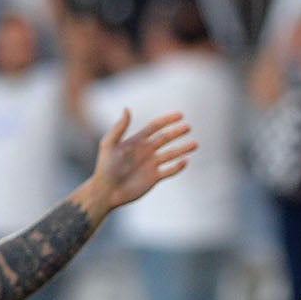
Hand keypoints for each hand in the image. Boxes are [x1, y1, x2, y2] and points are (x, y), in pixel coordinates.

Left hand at [80, 109, 195, 218]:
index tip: (180, 115)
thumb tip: (127, 109)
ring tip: (195, 144)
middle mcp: (146, 151)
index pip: (155, 127)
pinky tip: (185, 161)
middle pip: (166, 138)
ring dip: (183, 149)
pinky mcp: (154, 178)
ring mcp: (151, 164)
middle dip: (177, 132)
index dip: (167, 120)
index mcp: (136, 141)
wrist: (106, 191)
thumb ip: (119, 127)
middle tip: (188, 127)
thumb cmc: (105, 167)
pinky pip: (170, 171)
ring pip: (171, 154)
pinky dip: (178, 167)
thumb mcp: (109, 144)